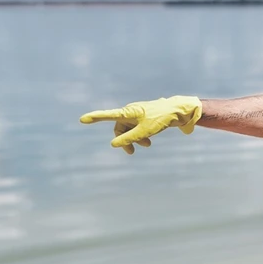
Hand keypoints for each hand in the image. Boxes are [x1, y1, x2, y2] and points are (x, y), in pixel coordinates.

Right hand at [79, 96, 202, 153]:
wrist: (180, 111)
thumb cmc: (161, 119)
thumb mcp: (145, 131)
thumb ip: (129, 138)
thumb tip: (113, 144)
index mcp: (128, 112)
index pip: (108, 115)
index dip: (95, 118)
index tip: (82, 119)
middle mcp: (131, 111)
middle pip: (120, 128)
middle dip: (124, 140)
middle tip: (131, 152)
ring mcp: (139, 114)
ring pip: (130, 129)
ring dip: (135, 139)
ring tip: (147, 145)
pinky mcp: (146, 117)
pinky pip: (138, 128)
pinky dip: (141, 135)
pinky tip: (149, 141)